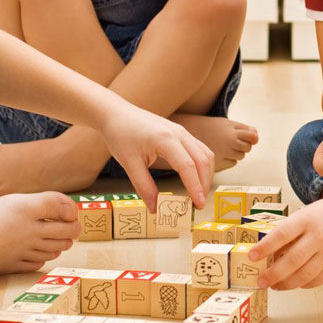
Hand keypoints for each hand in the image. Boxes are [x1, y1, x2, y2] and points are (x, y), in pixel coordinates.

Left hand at [95, 105, 214, 207]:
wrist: (116, 113)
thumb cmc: (120, 135)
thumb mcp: (129, 163)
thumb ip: (144, 187)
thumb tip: (155, 208)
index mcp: (165, 139)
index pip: (188, 166)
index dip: (195, 187)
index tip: (198, 205)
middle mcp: (179, 133)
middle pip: (203, 160)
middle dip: (204, 184)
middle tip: (198, 205)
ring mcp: (182, 131)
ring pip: (205, 154)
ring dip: (206, 175)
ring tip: (198, 193)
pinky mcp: (181, 132)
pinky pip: (200, 149)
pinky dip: (202, 166)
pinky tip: (195, 178)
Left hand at [247, 196, 322, 289]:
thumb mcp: (304, 215)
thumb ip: (288, 233)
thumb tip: (266, 254)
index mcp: (307, 220)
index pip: (282, 234)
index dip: (265, 247)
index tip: (251, 257)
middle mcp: (319, 236)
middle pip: (293, 260)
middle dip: (273, 274)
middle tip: (261, 281)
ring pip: (305, 275)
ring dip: (286, 284)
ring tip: (274, 286)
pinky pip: (318, 280)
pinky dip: (303, 284)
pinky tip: (295, 283)